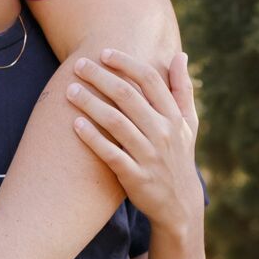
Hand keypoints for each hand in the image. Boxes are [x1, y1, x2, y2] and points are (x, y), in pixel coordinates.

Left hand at [67, 49, 202, 233]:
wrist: (180, 205)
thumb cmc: (179, 155)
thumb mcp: (189, 124)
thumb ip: (183, 89)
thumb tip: (180, 55)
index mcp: (174, 117)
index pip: (150, 80)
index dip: (126, 63)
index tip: (104, 53)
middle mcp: (163, 133)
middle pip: (127, 96)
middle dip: (100, 77)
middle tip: (78, 65)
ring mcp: (149, 155)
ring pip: (116, 122)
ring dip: (90, 102)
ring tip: (69, 89)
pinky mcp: (135, 176)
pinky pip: (110, 153)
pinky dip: (92, 138)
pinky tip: (74, 123)